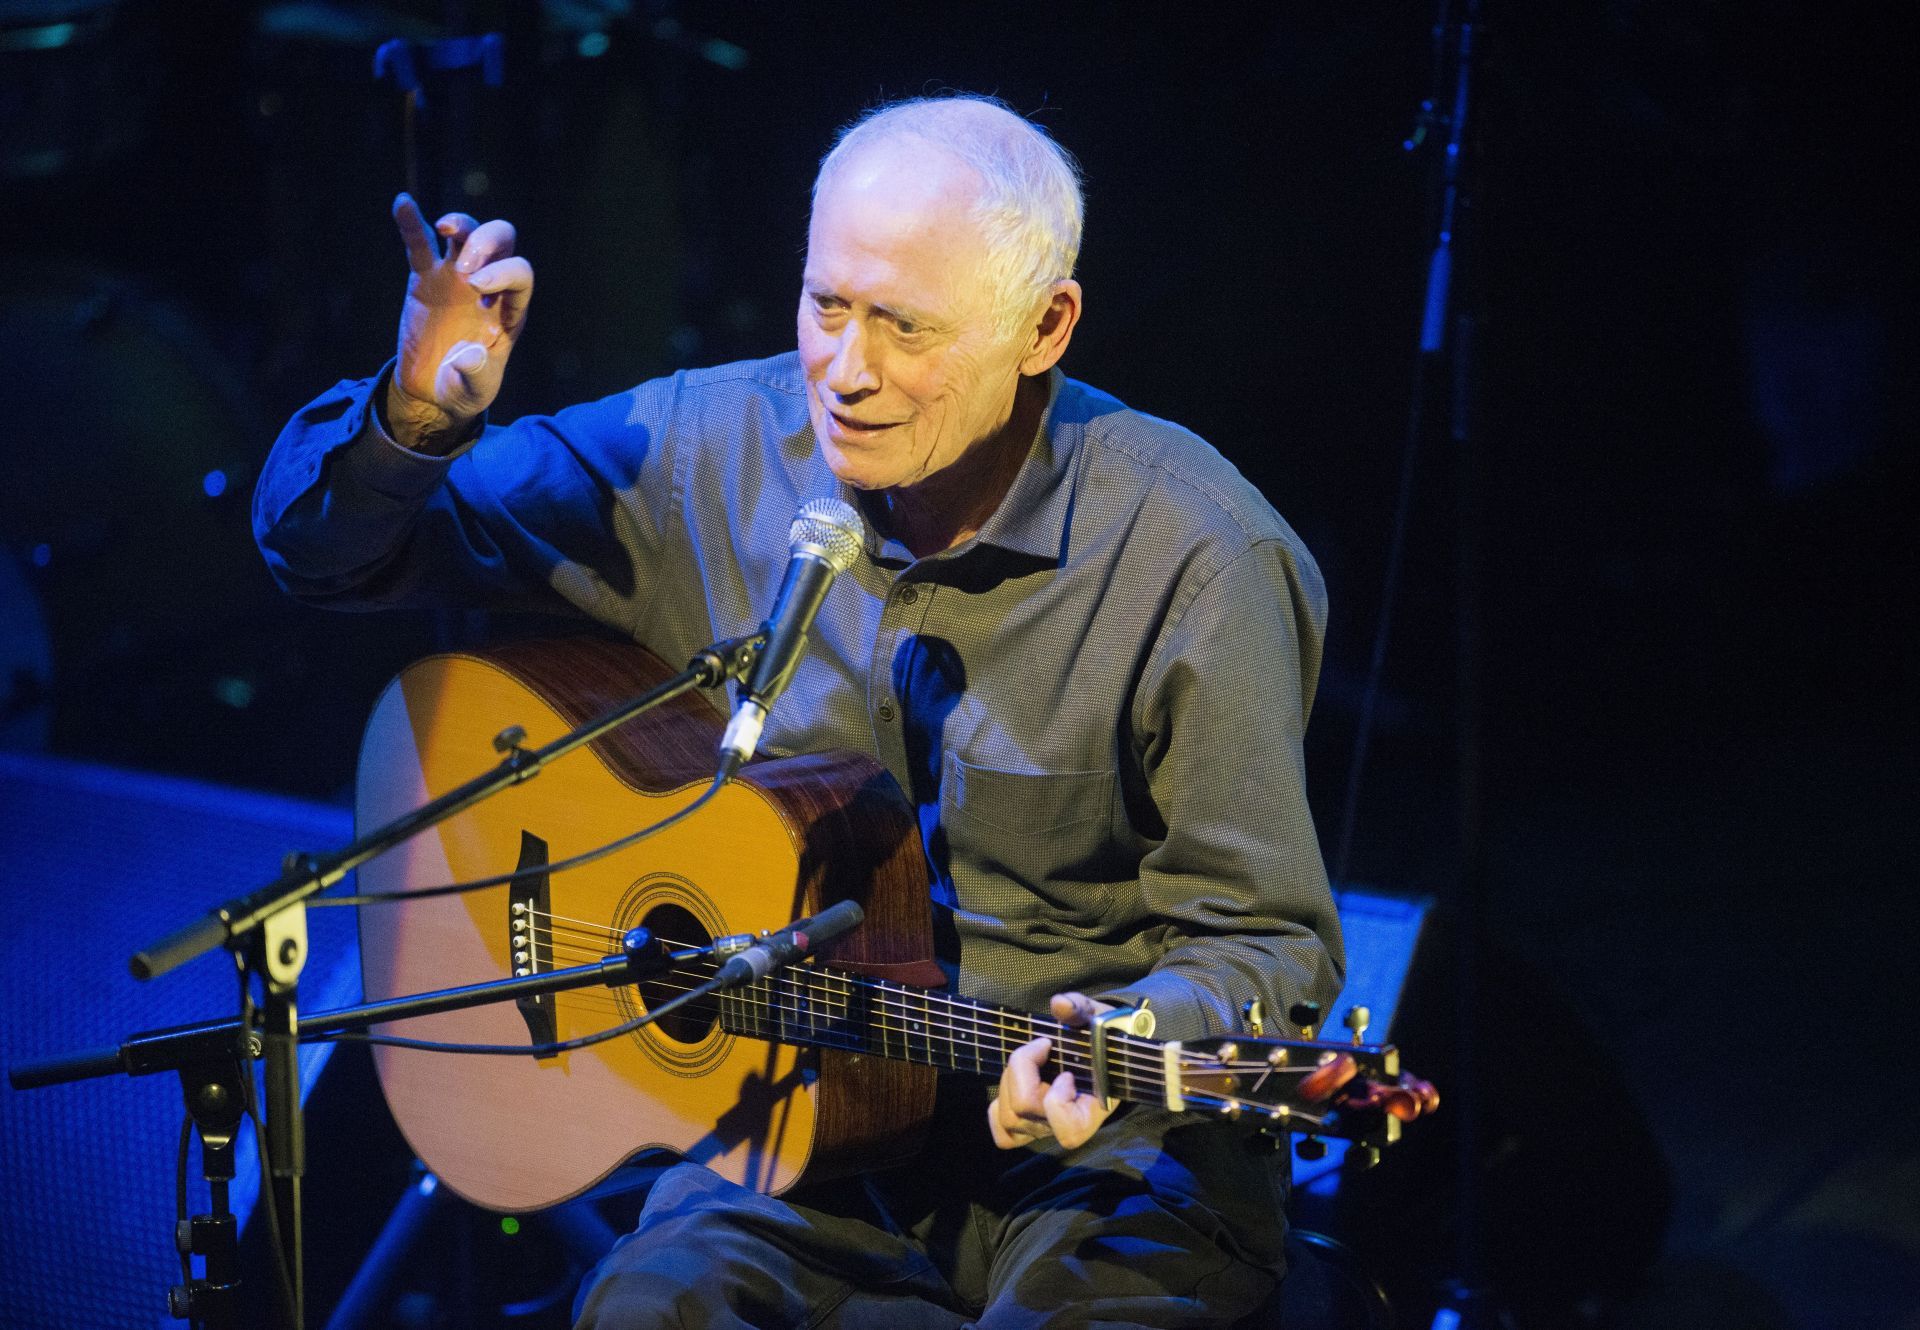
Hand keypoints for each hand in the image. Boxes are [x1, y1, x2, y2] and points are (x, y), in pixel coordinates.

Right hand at [388, 193, 533, 449]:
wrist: (433, 392)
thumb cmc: (463, 389)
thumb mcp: (474, 391)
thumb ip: (476, 375)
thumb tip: (469, 355)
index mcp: (510, 309)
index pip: (520, 273)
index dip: (504, 271)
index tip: (478, 287)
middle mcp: (489, 286)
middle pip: (501, 241)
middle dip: (487, 243)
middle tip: (465, 270)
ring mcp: (456, 278)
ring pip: (466, 233)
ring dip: (460, 225)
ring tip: (443, 229)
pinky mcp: (425, 279)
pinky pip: (419, 245)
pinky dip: (412, 224)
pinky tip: (402, 202)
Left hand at [987, 992, 1115, 1150]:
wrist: (1105, 1052)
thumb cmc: (1104, 1038)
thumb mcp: (1099, 1018)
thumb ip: (1082, 1009)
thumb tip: (1059, 1004)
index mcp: (1093, 1110)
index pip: (1068, 1129)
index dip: (1058, 1099)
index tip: (1067, 1072)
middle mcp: (1066, 1126)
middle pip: (1024, 1111)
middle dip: (1022, 1069)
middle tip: (1041, 1047)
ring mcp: (1043, 1128)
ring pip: (1009, 1118)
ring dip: (1009, 1080)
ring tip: (1029, 1061)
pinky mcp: (1026, 1126)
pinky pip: (1002, 1132)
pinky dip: (999, 1108)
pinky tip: (1014, 1084)